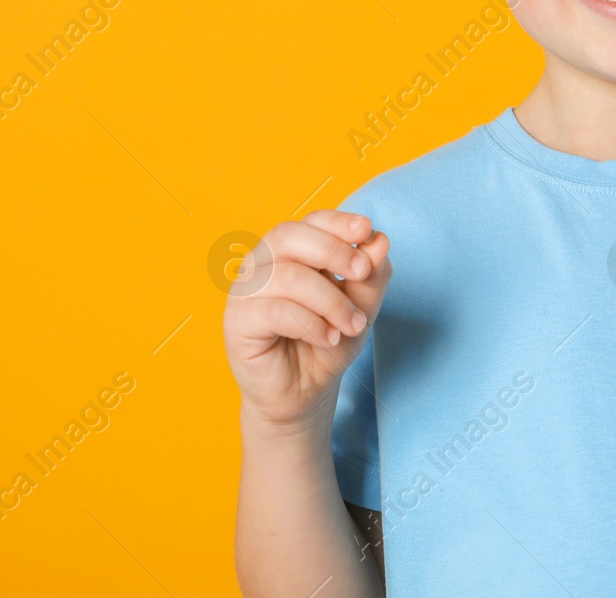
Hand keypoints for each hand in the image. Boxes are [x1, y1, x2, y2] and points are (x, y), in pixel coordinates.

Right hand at [223, 209, 392, 431]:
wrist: (304, 394)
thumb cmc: (327, 342)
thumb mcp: (360, 308)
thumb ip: (370, 276)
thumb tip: (379, 240)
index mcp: (289, 251)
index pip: (309, 221)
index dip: (337, 221)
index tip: (367, 230)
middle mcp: (261, 264)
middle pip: (289, 235)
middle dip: (333, 251)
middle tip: (363, 272)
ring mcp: (244, 292)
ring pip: (288, 276)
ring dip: (330, 301)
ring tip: (352, 325)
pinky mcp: (236, 323)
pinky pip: (276, 311)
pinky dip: (312, 324)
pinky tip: (329, 339)